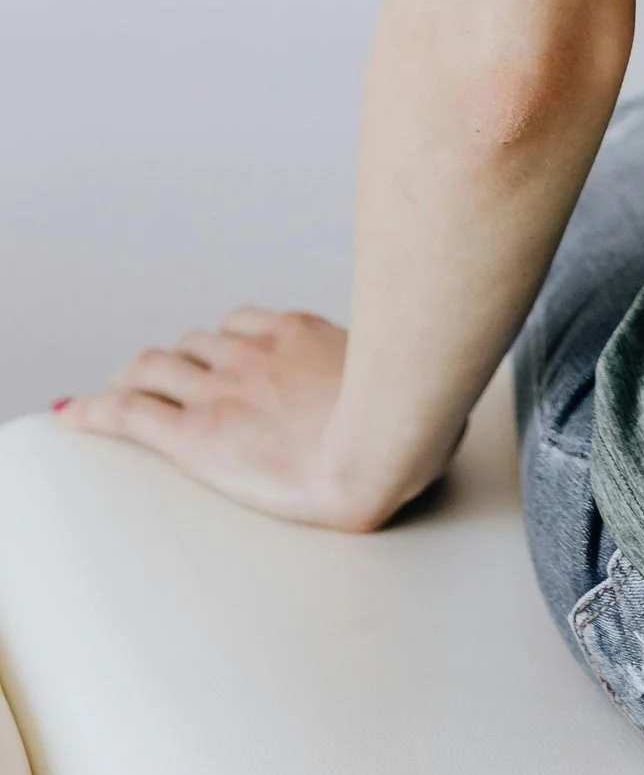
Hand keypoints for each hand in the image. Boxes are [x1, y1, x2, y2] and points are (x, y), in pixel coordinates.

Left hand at [58, 311, 418, 529]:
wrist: (380, 450)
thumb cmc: (407, 421)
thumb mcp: (406, 374)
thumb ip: (393, 368)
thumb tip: (434, 384)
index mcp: (296, 333)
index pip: (239, 324)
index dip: (218, 345)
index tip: (211, 359)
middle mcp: (250, 352)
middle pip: (191, 344)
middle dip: (174, 364)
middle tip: (162, 387)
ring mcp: (219, 391)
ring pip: (153, 367)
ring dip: (135, 381)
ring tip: (119, 398)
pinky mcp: (195, 435)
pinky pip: (129, 412)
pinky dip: (97, 412)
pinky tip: (78, 417)